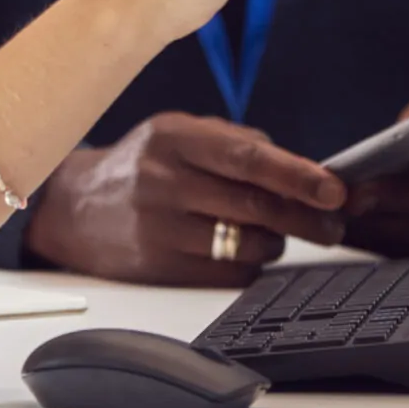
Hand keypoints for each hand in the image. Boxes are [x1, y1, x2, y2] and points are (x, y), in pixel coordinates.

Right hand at [25, 112, 349, 284]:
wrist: (74, 207)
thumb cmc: (143, 165)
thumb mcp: (179, 133)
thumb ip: (236, 142)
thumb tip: (300, 166)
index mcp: (175, 138)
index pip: (247, 158)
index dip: (298, 175)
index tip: (334, 190)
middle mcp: (164, 181)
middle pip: (253, 205)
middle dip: (305, 218)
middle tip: (333, 225)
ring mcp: (159, 228)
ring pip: (245, 244)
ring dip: (276, 242)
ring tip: (278, 232)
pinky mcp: (158, 268)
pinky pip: (225, 274)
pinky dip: (248, 265)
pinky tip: (244, 252)